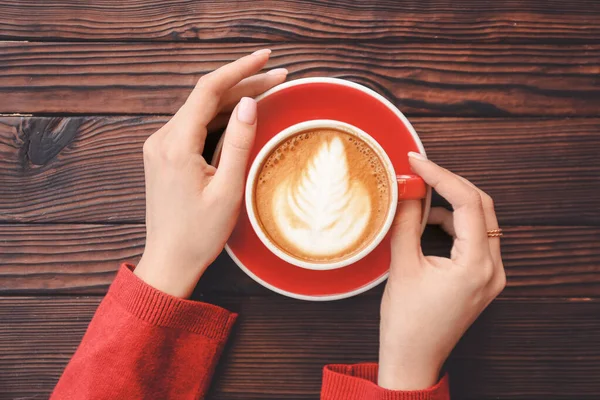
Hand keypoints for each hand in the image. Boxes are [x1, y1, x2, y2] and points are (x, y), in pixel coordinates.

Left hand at [135, 50, 287, 297]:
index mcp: (176, 145)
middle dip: (243, 84)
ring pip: (201, 110)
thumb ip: (238, 143)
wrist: (170, 261)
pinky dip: (220, 118)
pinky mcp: (165, 155)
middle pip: (206, 97)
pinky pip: (194, 126)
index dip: (240, 69)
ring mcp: (161, 146)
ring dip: (233, 100)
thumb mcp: (228, 189)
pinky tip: (243, 116)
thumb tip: (250, 104)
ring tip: (269, 91)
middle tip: (279, 77)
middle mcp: (162, 139)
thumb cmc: (199, 234)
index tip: (266, 58)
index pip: (208, 90)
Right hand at [378, 152, 505, 389]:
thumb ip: (407, 222)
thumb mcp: (402, 266)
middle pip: (481, 206)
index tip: (416, 162)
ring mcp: (491, 274)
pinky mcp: (483, 277)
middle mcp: (493, 268)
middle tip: (420, 171)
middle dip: (450, 184)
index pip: (468, 203)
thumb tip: (408, 188)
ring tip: (418, 200)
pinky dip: (452, 223)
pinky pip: (474, 237)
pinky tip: (427, 223)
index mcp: (477, 266)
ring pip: (480, 220)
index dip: (441, 176)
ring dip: (450, 204)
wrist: (413, 357)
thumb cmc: (407, 321)